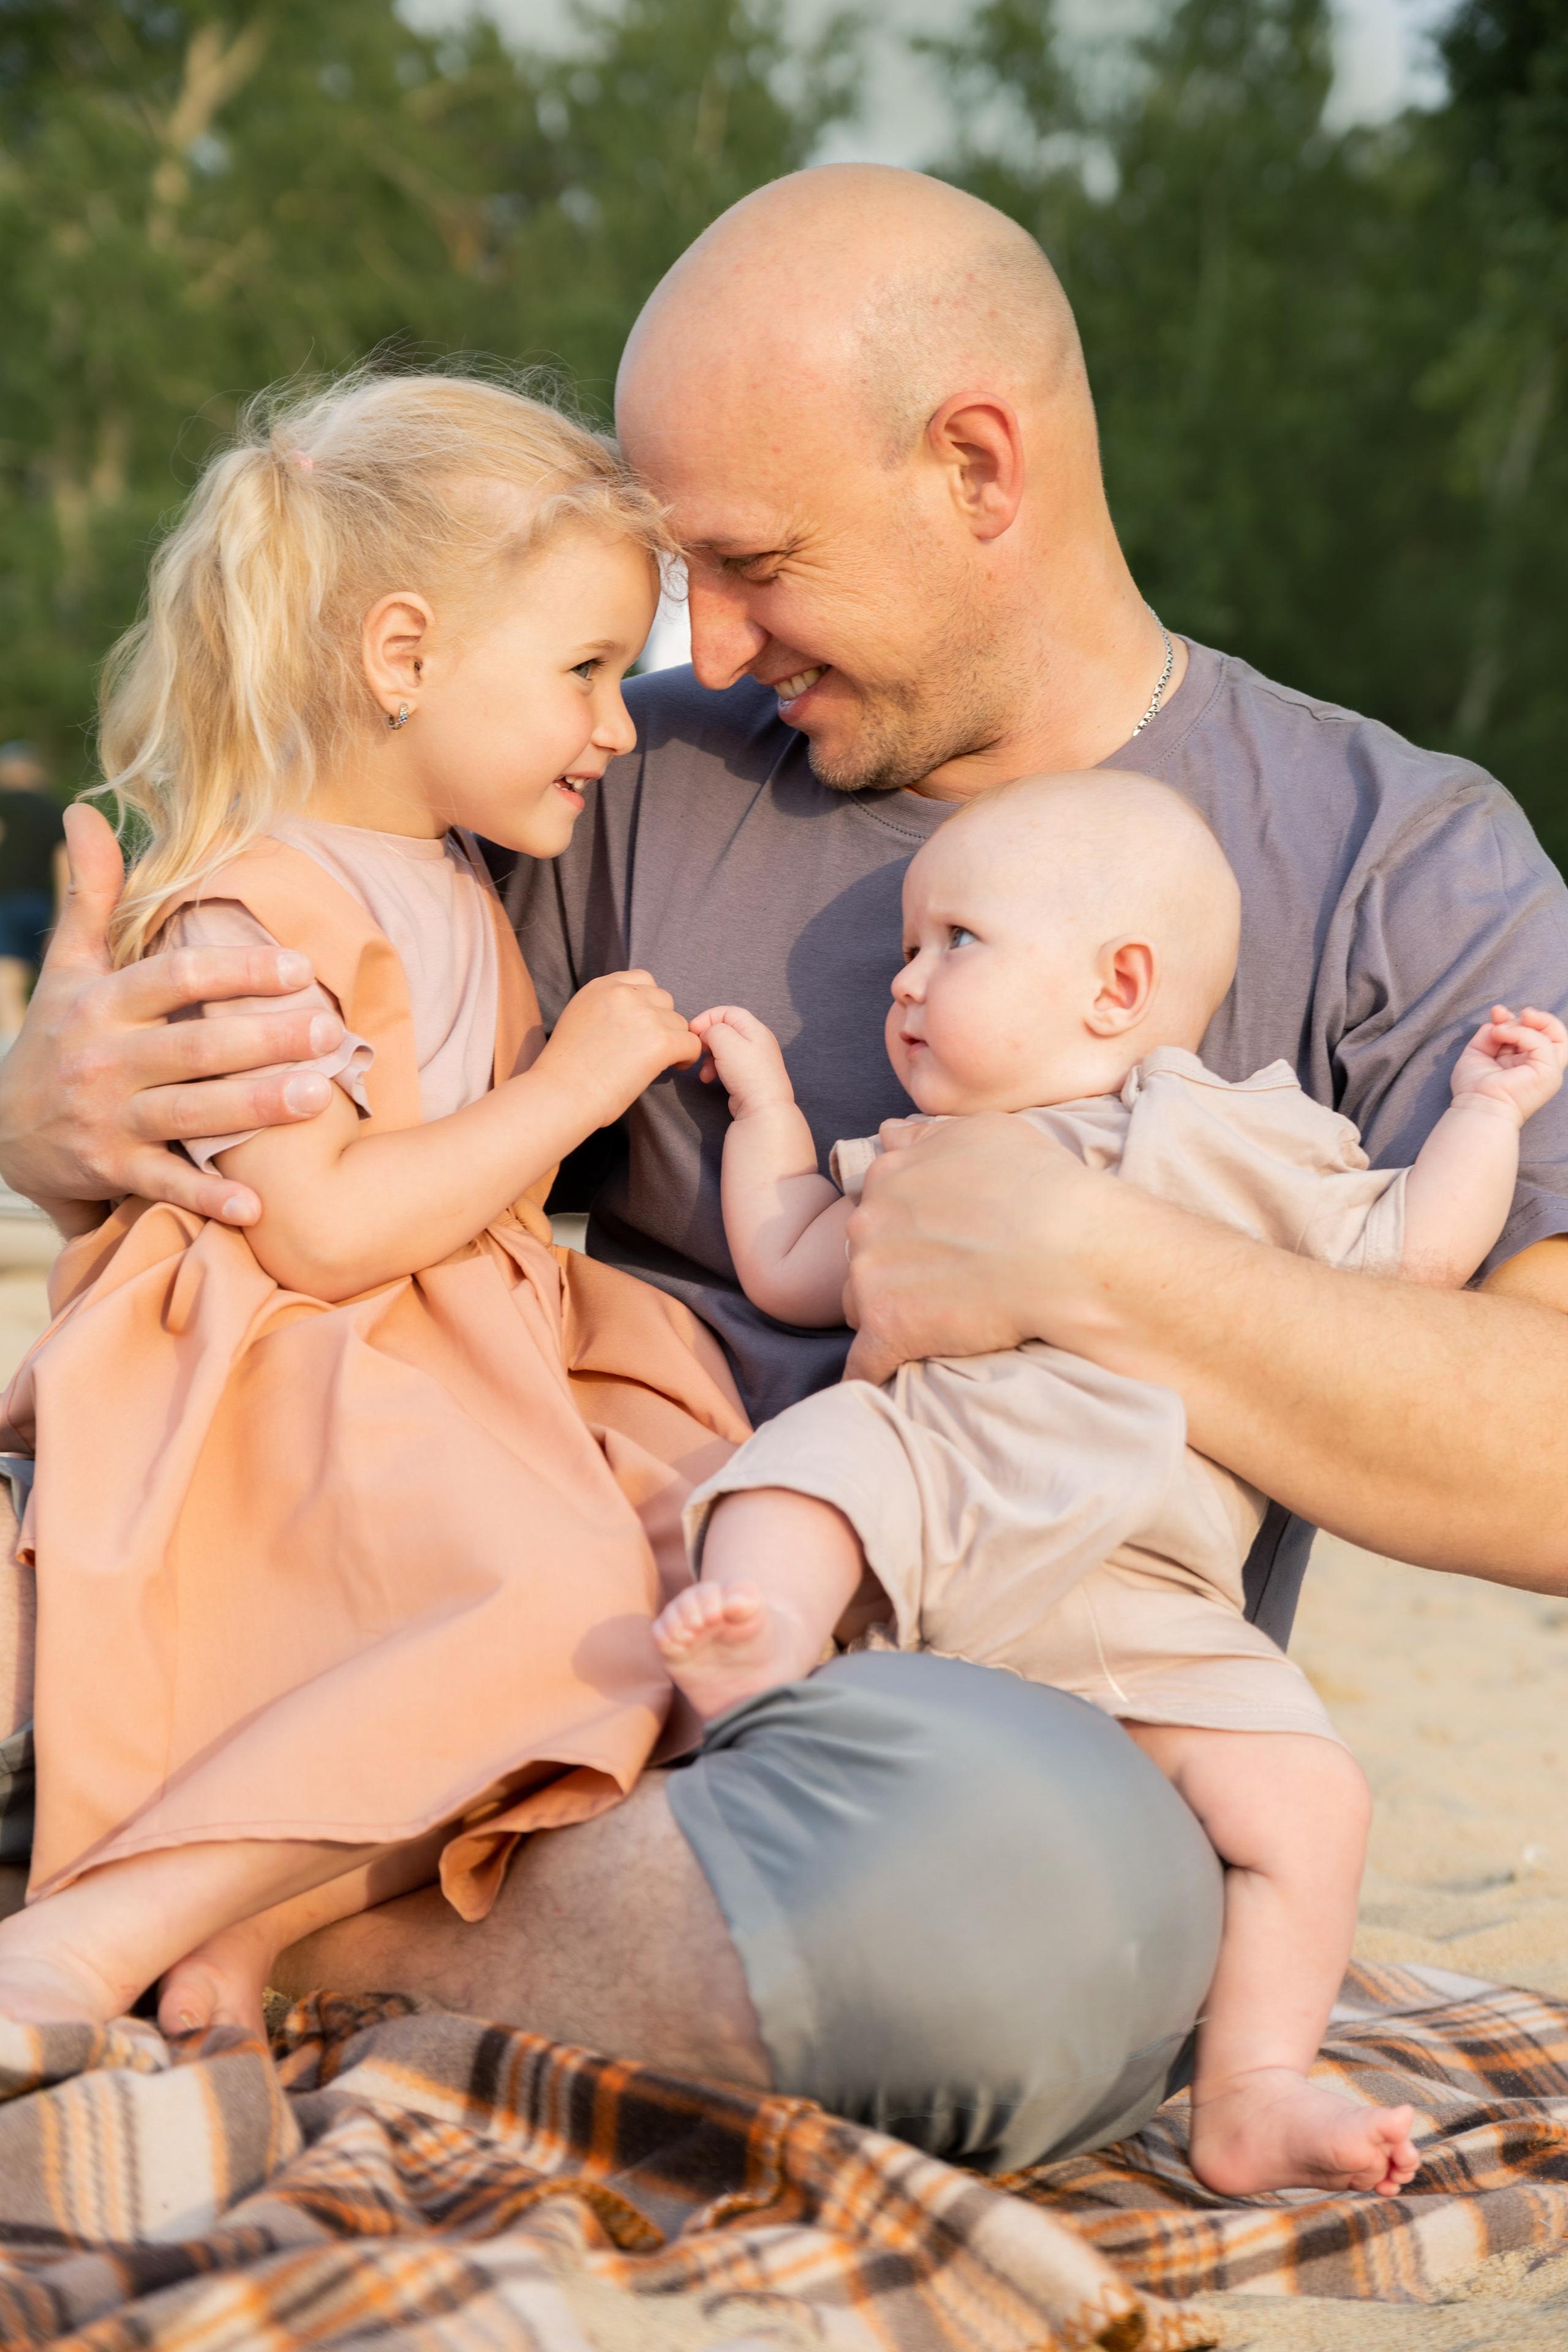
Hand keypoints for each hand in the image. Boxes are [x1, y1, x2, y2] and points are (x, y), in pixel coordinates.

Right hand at [0, 805, 346, 1228]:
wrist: (1, 1131)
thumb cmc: (58, 1036)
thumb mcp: (67, 967)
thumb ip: (89, 895)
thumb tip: (87, 813)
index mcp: (101, 1004)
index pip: (174, 977)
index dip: (235, 969)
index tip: (298, 965)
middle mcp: (104, 1061)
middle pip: (192, 1046)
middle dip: (262, 1039)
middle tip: (330, 1031)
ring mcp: (107, 1120)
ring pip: (188, 1114)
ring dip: (253, 1109)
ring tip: (316, 1098)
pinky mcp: (111, 1173)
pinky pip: (165, 1186)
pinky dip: (207, 1198)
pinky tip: (258, 1207)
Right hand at [535, 969, 699, 1127]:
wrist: (562, 1093)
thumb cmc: (566, 1069)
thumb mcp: (580, 1019)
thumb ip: (606, 1007)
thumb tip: (634, 1017)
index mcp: (602, 986)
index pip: (642, 979)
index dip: (648, 1004)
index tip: (644, 1025)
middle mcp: (624, 993)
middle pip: (664, 999)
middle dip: (661, 1021)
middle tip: (651, 1046)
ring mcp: (644, 1015)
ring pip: (678, 1022)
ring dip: (673, 1039)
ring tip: (659, 1061)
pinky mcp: (660, 1040)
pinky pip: (691, 1043)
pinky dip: (687, 1056)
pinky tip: (675, 1066)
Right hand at [689, 1005, 794, 1117]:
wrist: (763, 1108)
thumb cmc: (749, 1075)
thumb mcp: (726, 1042)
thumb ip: (713, 1030)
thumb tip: (707, 1034)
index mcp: (755, 1029)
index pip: (728, 1012)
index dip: (707, 1018)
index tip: (693, 1030)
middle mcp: (756, 1042)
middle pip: (725, 1031)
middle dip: (707, 1040)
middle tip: (698, 1049)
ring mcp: (753, 1060)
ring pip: (723, 1050)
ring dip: (709, 1058)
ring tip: (703, 1070)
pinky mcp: (747, 1076)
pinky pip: (726, 1066)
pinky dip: (714, 1069)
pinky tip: (709, 1079)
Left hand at [842, 1111, 1106, 1382]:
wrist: (1070, 1248)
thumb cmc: (1041, 1186)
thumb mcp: (984, 1132)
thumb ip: (926, 1137)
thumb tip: (887, 1134)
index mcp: (889, 1174)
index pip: (876, 1210)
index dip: (904, 1233)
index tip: (935, 1249)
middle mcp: (867, 1219)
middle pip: (861, 1256)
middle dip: (891, 1271)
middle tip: (941, 1286)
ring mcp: (871, 1274)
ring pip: (857, 1304)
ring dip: (885, 1315)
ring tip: (931, 1326)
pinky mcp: (887, 1327)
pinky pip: (863, 1362)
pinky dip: (872, 1373)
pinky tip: (887, 1381)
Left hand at [1450, 1005, 1567, 1125]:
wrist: (1477, 1107)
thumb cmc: (1474, 1088)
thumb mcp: (1478, 1052)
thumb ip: (1490, 1034)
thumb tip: (1498, 1022)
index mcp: (1523, 1063)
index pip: (1532, 1034)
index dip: (1515, 1019)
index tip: (1495, 1013)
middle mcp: (1538, 1066)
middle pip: (1552, 1033)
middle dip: (1530, 1017)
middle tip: (1503, 1014)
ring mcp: (1547, 1070)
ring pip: (1557, 1035)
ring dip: (1532, 1021)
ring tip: (1505, 1023)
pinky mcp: (1549, 1072)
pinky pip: (1542, 1042)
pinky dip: (1521, 1032)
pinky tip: (1501, 1033)